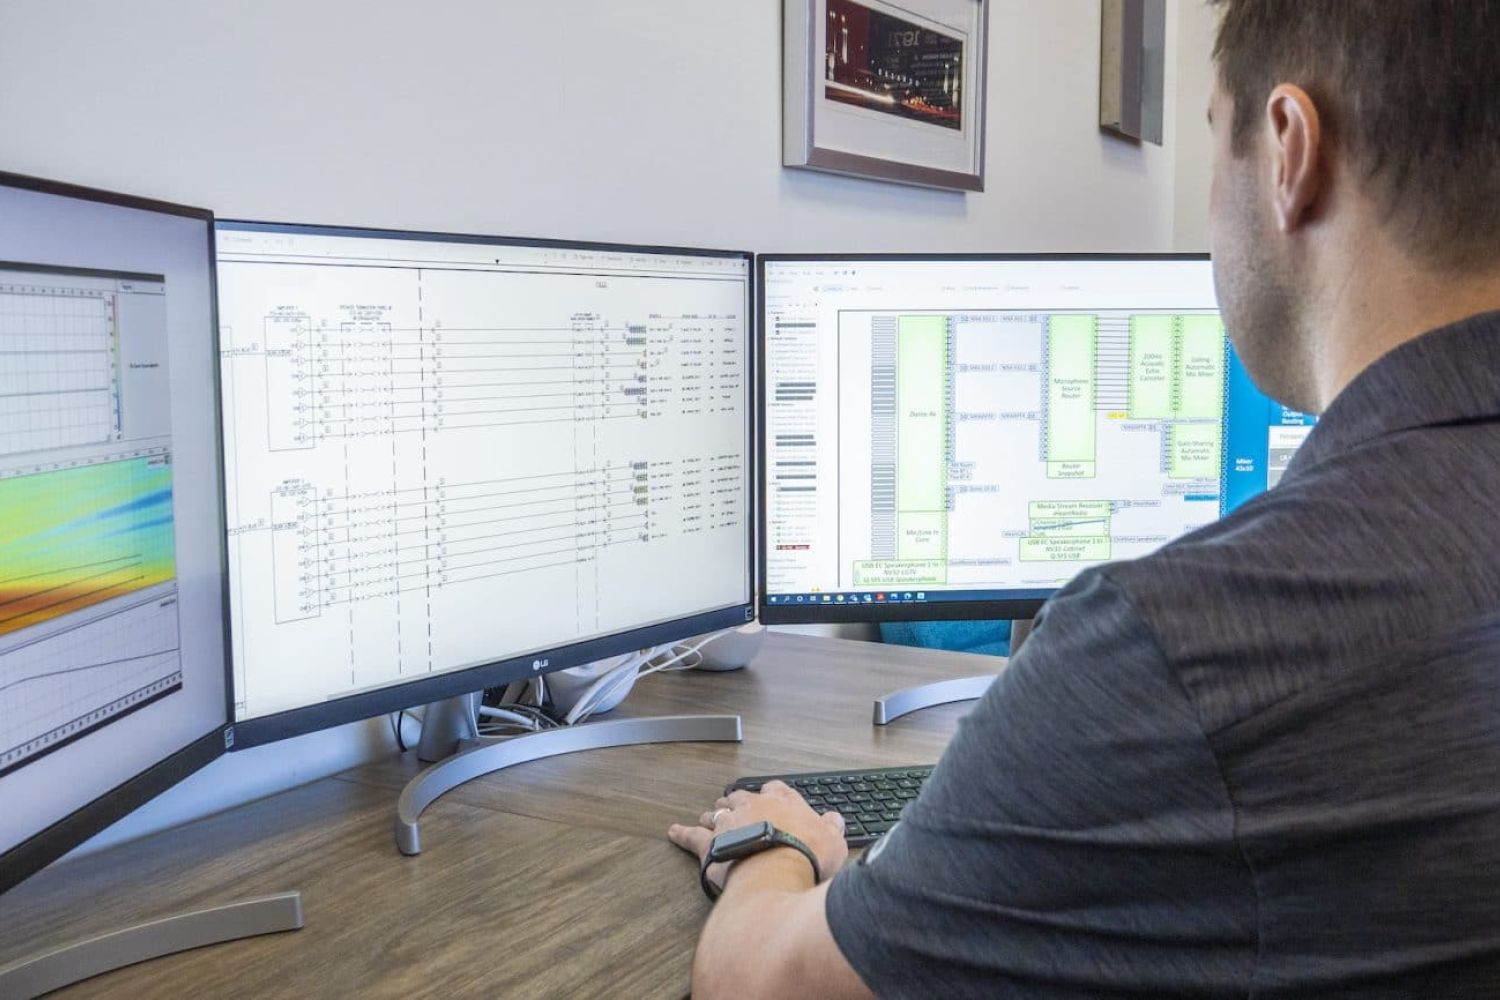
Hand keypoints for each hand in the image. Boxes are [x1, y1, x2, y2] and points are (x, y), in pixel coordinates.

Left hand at [668, 781, 849, 894]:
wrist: (777, 871)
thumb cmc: (807, 856)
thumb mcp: (834, 841)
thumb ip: (831, 828)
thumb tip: (834, 820)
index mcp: (784, 801)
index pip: (775, 789)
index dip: (771, 795)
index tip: (769, 799)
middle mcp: (753, 805)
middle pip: (741, 797)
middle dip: (737, 802)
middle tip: (735, 809)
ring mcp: (729, 822)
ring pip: (717, 812)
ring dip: (714, 815)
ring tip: (709, 817)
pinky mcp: (710, 844)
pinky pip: (692, 836)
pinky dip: (682, 834)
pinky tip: (674, 831)